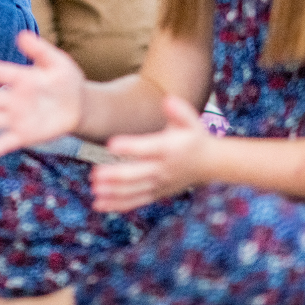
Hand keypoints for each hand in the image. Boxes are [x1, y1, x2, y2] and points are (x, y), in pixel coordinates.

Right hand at [0, 30, 85, 161]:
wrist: (78, 106)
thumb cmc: (64, 79)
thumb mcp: (56, 62)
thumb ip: (40, 51)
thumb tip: (22, 35)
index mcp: (21, 78)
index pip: (3, 74)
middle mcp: (13, 98)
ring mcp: (16, 117)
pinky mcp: (24, 135)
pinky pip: (6, 142)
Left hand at [90, 96, 212, 212]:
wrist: (210, 163)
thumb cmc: (194, 136)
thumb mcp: (191, 120)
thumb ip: (179, 110)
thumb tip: (168, 100)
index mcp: (168, 148)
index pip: (146, 148)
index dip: (129, 146)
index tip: (110, 145)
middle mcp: (163, 169)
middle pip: (137, 174)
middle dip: (116, 176)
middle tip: (95, 174)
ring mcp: (159, 184)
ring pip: (134, 191)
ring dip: (113, 192)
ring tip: (94, 189)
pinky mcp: (156, 193)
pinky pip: (136, 201)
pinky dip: (117, 204)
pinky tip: (98, 204)